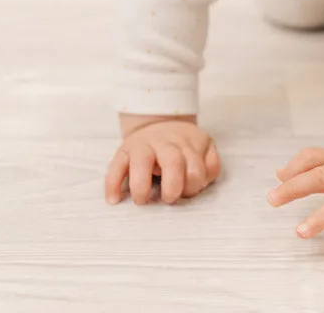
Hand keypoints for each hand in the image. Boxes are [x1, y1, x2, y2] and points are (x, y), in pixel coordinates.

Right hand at [105, 118, 220, 204]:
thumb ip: (210, 164)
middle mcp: (165, 142)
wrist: (158, 123)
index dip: (193, 185)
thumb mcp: (203, 148)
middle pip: (173, 162)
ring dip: (141, 185)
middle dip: (173, 186)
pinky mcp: (123, 151)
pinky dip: (113, 185)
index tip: (187, 192)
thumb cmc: (183, 146)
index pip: (196, 168)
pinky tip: (115, 199)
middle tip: (169, 199)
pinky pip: (115, 167)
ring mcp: (143, 145)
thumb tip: (204, 181)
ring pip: (141, 162)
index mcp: (188, 143)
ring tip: (142, 200)